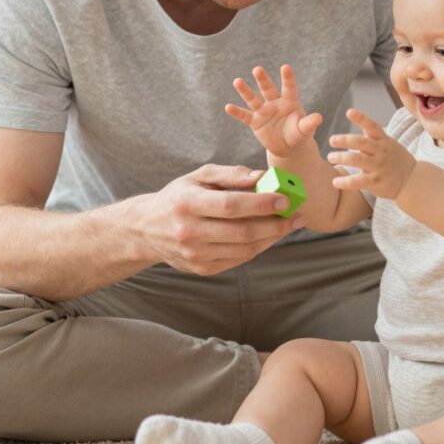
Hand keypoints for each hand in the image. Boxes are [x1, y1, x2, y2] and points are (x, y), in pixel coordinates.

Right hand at [133, 163, 302, 275]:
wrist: (146, 229)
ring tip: (288, 225)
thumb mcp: (199, 177)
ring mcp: (195, 254)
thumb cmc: (179, 196)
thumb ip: (230, 174)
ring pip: (244, 249)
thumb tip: (262, 177)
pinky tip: (269, 236)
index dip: (261, 204)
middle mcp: (189, 232)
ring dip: (272, 238)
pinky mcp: (202, 269)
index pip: (231, 206)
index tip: (285, 199)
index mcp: (187, 204)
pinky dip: (259, 248)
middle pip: (242, 232)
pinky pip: (239, 260)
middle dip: (276, 224)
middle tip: (297, 216)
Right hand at [225, 65, 322, 158]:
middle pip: (268, 89)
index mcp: (290, 101)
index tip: (285, 67)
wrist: (288, 147)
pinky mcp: (255, 122)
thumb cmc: (299, 134)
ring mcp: (264, 111)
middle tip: (257, 69)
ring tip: (237, 81)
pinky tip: (228, 107)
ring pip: (253, 99)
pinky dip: (237, 112)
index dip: (287, 78)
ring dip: (245, 91)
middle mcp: (275, 103)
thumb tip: (319, 117)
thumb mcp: (305, 130)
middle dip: (263, 80)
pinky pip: (245, 116)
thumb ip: (309, 123)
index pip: (289, 87)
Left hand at [327, 109, 415, 198]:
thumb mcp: (388, 143)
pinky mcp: (376, 181)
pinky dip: (346, 182)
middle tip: (331, 140)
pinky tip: (335, 182)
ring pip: (358, 160)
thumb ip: (372, 135)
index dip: (361, 118)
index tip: (349, 112)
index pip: (372, 126)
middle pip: (361, 143)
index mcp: (383, 140)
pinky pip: (358, 181)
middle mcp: (381, 151)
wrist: (412, 180)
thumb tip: (355, 118)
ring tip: (330, 157)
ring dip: (342, 158)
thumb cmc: (395, 159)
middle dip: (345, 140)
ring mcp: (379, 166)